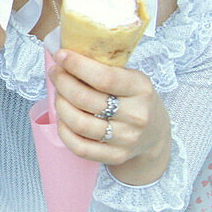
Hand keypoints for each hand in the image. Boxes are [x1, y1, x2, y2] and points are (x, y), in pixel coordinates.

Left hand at [48, 50, 170, 178]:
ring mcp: (126, 139)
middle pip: (85, 99)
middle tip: (56, 74)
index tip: (61, 56)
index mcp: (141, 89)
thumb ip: (106, 69)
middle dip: (63, 83)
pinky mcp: (115, 156)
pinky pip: (80, 146)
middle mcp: (136, 115)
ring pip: (79, 123)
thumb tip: (67, 56)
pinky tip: (62, 118)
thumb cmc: (136, 100)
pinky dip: (64, 130)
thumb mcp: (132, 79)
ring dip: (61, 105)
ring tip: (59, 95)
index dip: (77, 65)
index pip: (104, 77)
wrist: (155, 135)